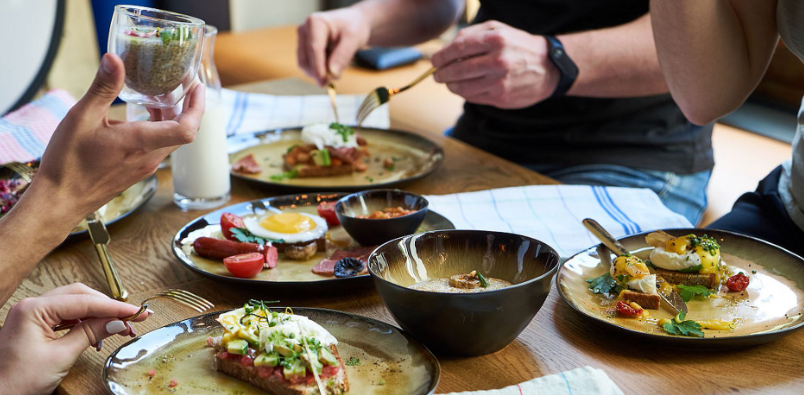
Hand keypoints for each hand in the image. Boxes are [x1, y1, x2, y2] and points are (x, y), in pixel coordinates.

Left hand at [0, 284, 150, 394]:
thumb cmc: (17, 382)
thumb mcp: (61, 356)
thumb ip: (91, 333)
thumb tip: (117, 321)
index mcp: (34, 309)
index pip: (84, 301)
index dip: (114, 307)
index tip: (137, 312)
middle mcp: (31, 306)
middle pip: (80, 296)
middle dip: (107, 307)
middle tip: (132, 318)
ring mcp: (31, 315)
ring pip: (74, 304)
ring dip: (97, 314)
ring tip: (118, 328)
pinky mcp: (33, 326)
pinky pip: (64, 316)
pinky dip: (84, 321)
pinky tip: (96, 332)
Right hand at [31, 53, 204, 224]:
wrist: (59, 200)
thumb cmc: (69, 163)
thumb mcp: (82, 117)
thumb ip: (103, 87)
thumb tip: (114, 59)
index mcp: (141, 142)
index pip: (187, 128)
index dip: (198, 107)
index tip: (197, 87)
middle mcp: (149, 157)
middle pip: (183, 131)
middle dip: (187, 107)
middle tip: (181, 84)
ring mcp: (144, 166)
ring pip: (170, 139)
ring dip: (171, 118)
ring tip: (159, 95)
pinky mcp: (136, 170)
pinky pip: (158, 147)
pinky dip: (158, 129)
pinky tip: (140, 116)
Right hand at [297, 7, 370, 84]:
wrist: (352, 24)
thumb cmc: (353, 27)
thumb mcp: (354, 38)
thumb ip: (343, 54)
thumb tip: (332, 73)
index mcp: (315, 22)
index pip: (314, 48)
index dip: (318, 66)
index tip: (323, 81)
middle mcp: (304, 30)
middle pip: (306, 59)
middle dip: (320, 73)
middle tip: (337, 78)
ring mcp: (302, 40)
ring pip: (305, 65)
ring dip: (320, 73)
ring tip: (338, 70)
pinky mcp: (303, 49)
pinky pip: (308, 66)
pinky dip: (320, 71)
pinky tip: (332, 66)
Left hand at [431, 21, 559, 108]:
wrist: (548, 67)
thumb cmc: (519, 46)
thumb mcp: (499, 29)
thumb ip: (472, 35)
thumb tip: (446, 48)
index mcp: (496, 40)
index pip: (458, 49)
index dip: (441, 57)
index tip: (435, 61)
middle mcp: (498, 62)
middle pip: (457, 70)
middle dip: (442, 74)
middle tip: (437, 75)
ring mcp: (500, 82)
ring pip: (462, 88)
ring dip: (451, 86)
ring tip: (449, 82)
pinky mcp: (501, 98)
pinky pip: (473, 98)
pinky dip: (465, 93)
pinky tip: (466, 87)